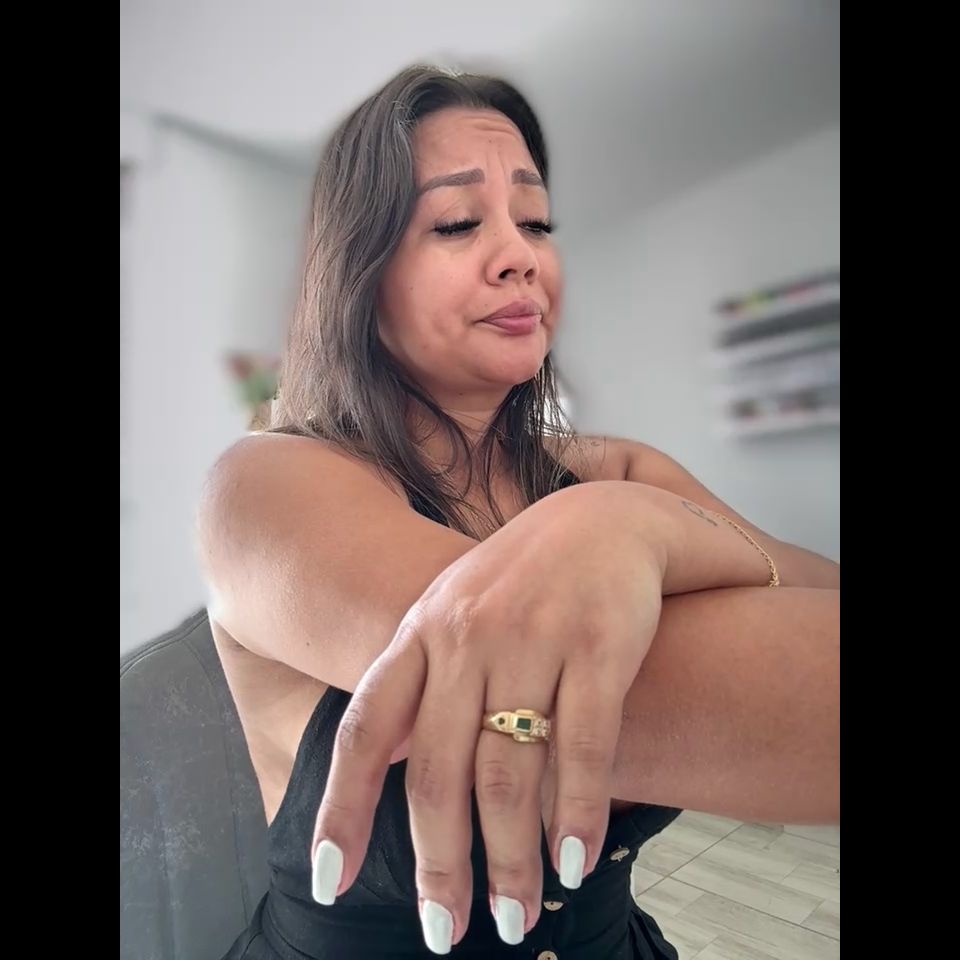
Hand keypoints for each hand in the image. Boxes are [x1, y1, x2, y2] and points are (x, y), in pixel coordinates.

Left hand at [309, 484, 665, 952]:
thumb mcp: (452, 614)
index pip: (364, 728)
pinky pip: (585, 745)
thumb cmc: (523, 580)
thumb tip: (373, 773)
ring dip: (509, 859)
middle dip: (438, 863)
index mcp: (422, 629)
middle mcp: (467, 634)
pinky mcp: (600, 642)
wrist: (606, 518)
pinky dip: (577, 812)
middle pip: (436, 770)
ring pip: (508, 772)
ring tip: (516, 917)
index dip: (341, 806)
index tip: (330, 879)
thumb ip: (415, 685)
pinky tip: (572, 860)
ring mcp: (533, 636)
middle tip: (444, 932)